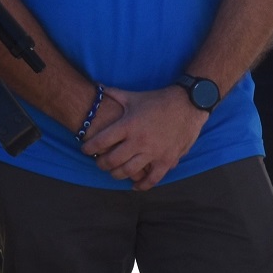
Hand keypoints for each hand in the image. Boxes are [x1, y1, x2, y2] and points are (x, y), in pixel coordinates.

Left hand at [82, 86, 207, 189]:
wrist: (188, 104)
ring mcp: (153, 152)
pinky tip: (135, 185)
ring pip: (128, 172)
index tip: (85, 149)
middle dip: (101, 164)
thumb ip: (114, 94)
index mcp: (128, 125)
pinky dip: (141, 185)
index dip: (89, 148)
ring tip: (114, 172)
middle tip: (99, 162)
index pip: (101, 141)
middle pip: (112, 160)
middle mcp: (138, 141)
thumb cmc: (159, 100)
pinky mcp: (166, 160)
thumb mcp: (134, 97)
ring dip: (117, 175)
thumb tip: (97, 87)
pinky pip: (151, 179)